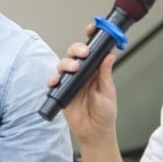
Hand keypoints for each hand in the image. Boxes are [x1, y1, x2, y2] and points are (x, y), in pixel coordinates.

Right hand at [49, 24, 117, 144]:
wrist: (94, 132)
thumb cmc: (104, 114)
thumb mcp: (108, 93)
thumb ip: (105, 75)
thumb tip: (109, 56)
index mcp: (96, 70)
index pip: (92, 50)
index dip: (91, 37)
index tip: (93, 29)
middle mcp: (82, 73)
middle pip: (75, 53)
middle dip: (77, 49)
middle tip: (83, 53)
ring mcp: (70, 81)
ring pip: (63, 64)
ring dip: (66, 63)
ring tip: (73, 68)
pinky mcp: (61, 91)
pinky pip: (53, 82)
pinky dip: (53, 80)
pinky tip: (56, 82)